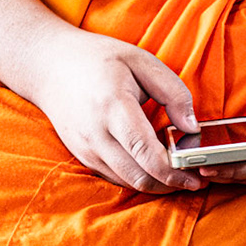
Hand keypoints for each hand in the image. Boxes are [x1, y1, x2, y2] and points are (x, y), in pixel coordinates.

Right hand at [20, 27, 203, 192]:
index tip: (196, 176)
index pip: (145, 151)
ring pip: (128, 182)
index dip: (173, 171)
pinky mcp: (84, 157)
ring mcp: (86, 149)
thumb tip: (193, 127)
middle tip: (195, 181)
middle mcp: (96, 133)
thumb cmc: (99, 60)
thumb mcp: (141, 61)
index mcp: (113, 106)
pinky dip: (139, 178)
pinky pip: (117, 178)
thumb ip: (173, 93)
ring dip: (157, 185)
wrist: (49, 66)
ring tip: (179, 176)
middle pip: (139, 176)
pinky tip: (155, 169)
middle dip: (170, 185)